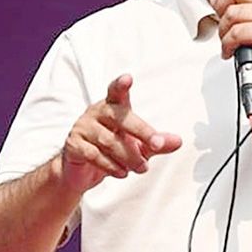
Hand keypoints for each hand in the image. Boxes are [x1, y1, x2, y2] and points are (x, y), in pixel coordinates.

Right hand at [60, 74, 181, 193]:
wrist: (83, 171)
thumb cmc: (115, 150)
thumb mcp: (140, 146)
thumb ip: (158, 143)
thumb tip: (178, 141)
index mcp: (113, 106)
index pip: (116, 92)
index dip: (121, 85)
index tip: (127, 78)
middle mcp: (96, 112)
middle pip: (120, 118)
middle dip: (142, 132)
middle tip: (157, 145)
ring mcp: (82, 127)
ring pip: (109, 141)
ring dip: (129, 156)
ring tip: (142, 168)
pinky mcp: (73, 144)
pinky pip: (94, 155)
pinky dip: (111, 166)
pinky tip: (122, 173)